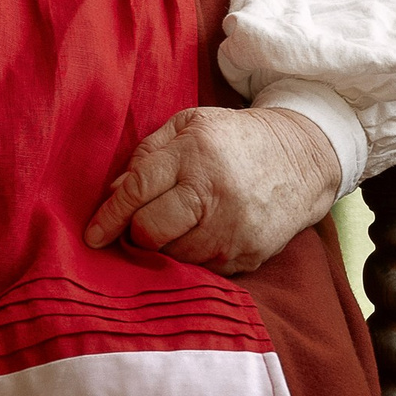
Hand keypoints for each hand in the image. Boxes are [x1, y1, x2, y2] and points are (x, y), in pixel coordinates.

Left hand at [84, 104, 341, 276]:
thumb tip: (113, 195)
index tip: (92, 235)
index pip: (138, 191)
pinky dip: (193, 256)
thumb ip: (147, 155)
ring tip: (180, 224)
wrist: (303, 159)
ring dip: (166, 246)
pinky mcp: (249, 255)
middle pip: (151, 232)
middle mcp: (216, 194)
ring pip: (174, 256)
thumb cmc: (233, 140)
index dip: (109, 217)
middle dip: (137, 232)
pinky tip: (203, 234)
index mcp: (195, 155)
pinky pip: (202, 269)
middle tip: (143, 222)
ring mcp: (235, 230)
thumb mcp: (189, 126)